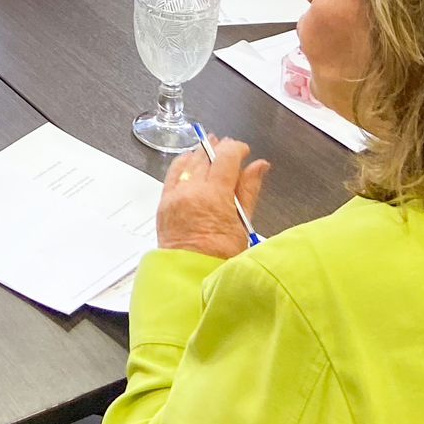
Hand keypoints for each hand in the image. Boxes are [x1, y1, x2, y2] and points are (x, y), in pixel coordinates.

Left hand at [156, 136, 270, 260]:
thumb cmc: (220, 257)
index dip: (236, 148)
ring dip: (201, 154)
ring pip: (188, 162)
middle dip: (219, 149)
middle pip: (205, 156)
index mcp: (214, 196)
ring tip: (211, 152)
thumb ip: (249, 190)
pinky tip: (189, 161)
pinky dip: (182, 164)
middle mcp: (192, 191)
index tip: (243, 150)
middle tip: (229, 150)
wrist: (191, 274)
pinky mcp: (164, 202)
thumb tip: (259, 166)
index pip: (225, 157)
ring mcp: (175, 195)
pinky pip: (172, 173)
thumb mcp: (243, 224)